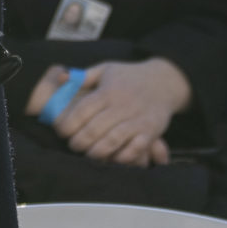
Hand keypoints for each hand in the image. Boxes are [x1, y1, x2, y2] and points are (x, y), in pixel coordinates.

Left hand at [51, 58, 190, 166]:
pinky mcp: (151, 132)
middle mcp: (121, 106)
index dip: (68, 124)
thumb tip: (61, 77)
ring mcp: (137, 120)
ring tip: (89, 154)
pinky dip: (122, 156)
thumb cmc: (129, 76)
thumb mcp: (106, 69)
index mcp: (107, 92)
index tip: (61, 131)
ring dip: (96, 152)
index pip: (82, 111)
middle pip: (94, 129)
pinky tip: (112, 158)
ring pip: (112, 141)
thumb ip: (84, 76)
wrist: (164, 82)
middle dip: (79, 142)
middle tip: (73, 145)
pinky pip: (135, 149)